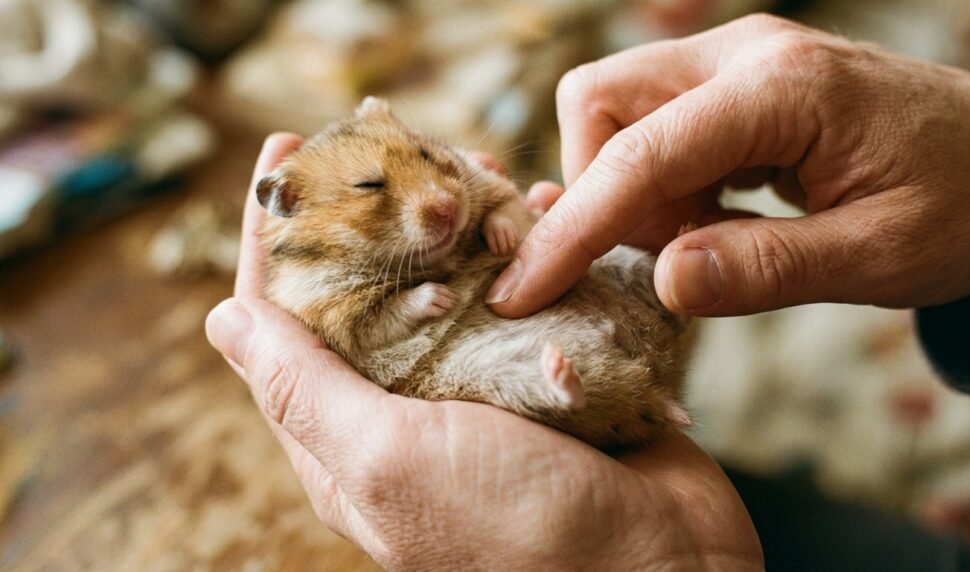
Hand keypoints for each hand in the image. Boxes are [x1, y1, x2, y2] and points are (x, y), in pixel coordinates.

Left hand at [205, 134, 761, 569]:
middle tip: (399, 148)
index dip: (278, 239)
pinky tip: (542, 208)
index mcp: (351, 440)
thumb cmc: (518, 531)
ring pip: (453, 283)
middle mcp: (411, 409)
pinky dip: (530, 246)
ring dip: (459, 220)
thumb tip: (224, 321)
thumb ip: (308, 391)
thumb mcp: (392, 460)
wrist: (663, 568)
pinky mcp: (547, 373)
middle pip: (372, 291)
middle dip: (378, 214)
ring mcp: (483, 388)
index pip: (286, 326)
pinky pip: (526, 293)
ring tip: (477, 167)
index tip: (286, 158)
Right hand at [487, 14, 969, 317]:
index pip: (640, 154)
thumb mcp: (881, 255)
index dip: (573, 230)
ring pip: (616, 111)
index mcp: (783, 89)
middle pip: (600, 100)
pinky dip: (656, 185)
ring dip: (629, 191)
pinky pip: (653, 126)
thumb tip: (664, 284)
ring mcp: (736, 62)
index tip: (523, 292)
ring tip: (701, 239)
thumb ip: (768, 269)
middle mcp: (744, 55)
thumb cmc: (964, 203)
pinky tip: (711, 220)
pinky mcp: (733, 86)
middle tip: (663, 253)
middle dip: (598, 191)